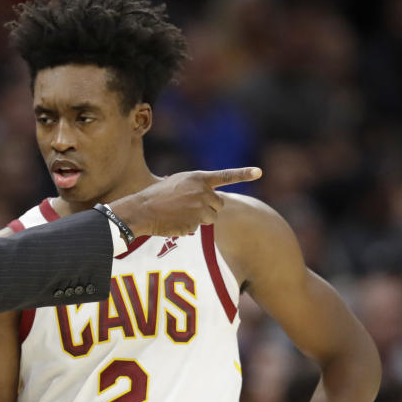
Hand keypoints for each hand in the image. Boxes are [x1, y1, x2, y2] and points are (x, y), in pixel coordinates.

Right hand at [110, 168, 261, 237]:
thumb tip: (212, 198)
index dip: (244, 174)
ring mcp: (199, 208)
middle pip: (219, 204)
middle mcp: (202, 192)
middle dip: (209, 208)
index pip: (226, 176)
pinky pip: (198, 229)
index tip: (259, 172)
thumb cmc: (157, 196)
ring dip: (200, 219)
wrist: (142, 210)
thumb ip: (197, 187)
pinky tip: (175, 221)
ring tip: (180, 214)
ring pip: (211, 218)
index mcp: (198, 178)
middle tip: (189, 207)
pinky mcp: (195, 223)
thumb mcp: (178, 182)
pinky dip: (188, 227)